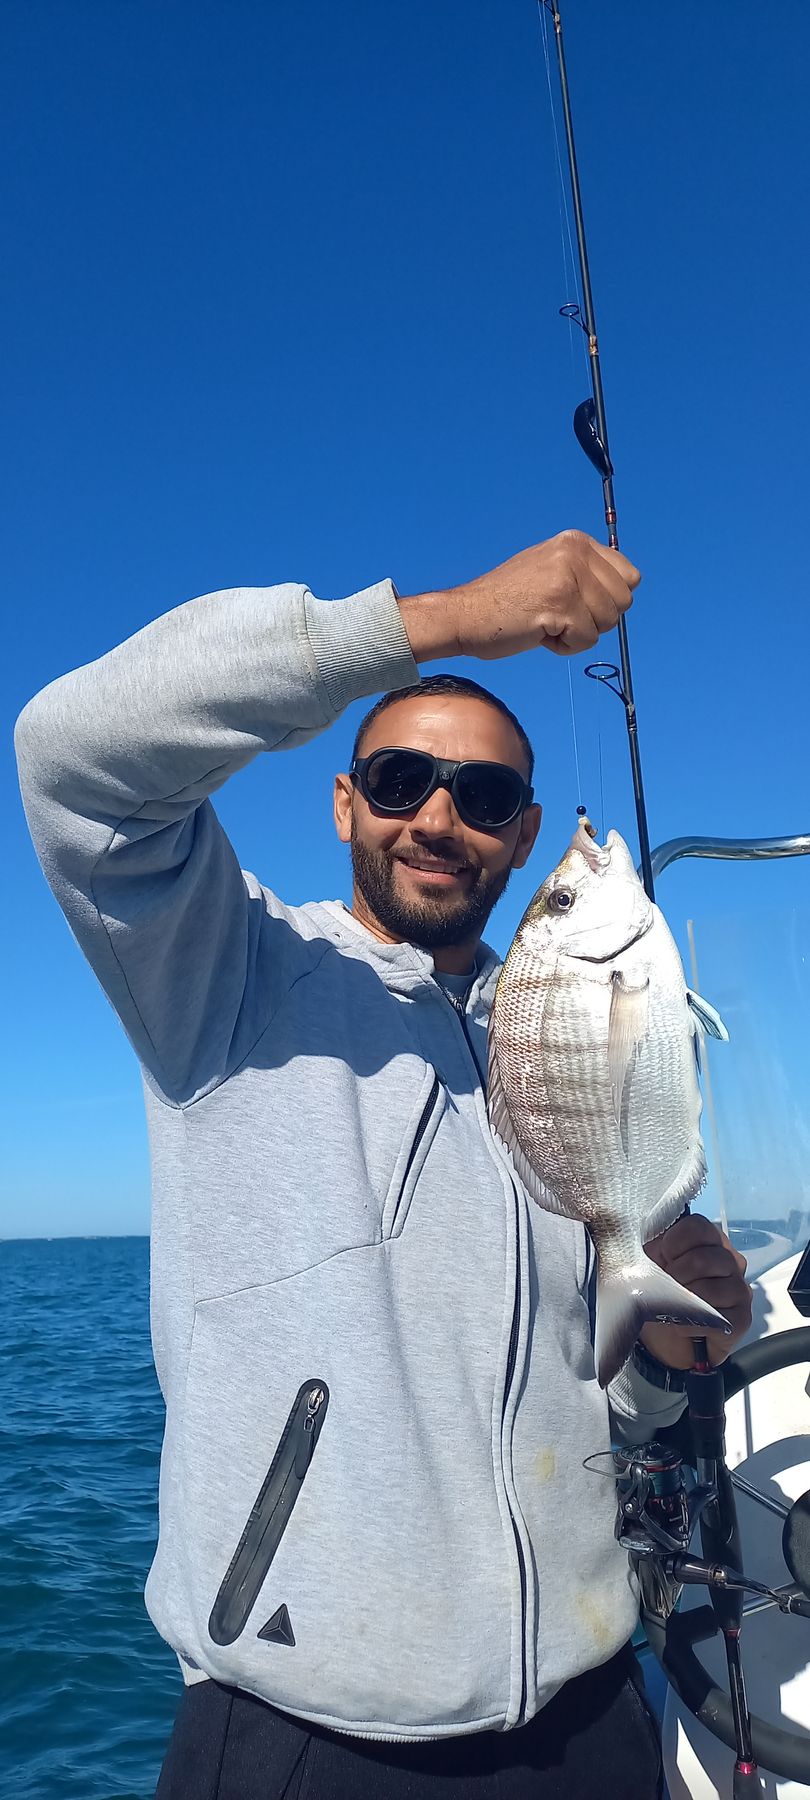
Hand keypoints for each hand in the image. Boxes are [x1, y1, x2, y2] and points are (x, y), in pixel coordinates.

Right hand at [397, 529, 640, 662]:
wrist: (465, 615)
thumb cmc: (506, 602)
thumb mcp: (550, 570)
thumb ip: (586, 573)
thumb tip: (626, 587)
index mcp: (575, 541)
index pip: (630, 576)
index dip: (607, 600)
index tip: (575, 603)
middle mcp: (574, 553)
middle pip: (623, 602)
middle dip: (596, 619)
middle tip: (558, 615)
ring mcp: (567, 578)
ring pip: (607, 623)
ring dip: (578, 633)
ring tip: (545, 622)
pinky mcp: (560, 605)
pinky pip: (586, 641)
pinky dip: (564, 647)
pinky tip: (539, 632)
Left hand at [640, 1215, 752, 1370]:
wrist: (666, 1340)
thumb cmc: (662, 1294)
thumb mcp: (650, 1264)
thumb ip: (652, 1245)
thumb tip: (641, 1235)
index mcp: (710, 1240)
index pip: (698, 1226)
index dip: (673, 1243)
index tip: (663, 1258)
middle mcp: (731, 1261)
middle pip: (703, 1258)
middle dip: (676, 1275)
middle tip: (668, 1287)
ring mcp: (740, 1289)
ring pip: (709, 1288)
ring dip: (683, 1301)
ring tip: (675, 1307)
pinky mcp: (742, 1318)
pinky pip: (715, 1317)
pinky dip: (690, 1324)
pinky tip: (684, 1326)